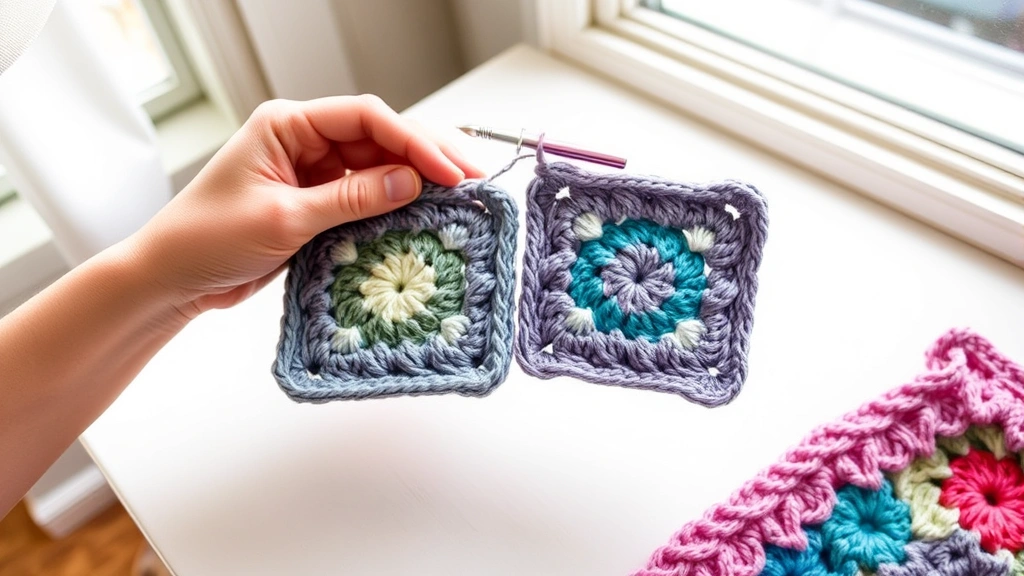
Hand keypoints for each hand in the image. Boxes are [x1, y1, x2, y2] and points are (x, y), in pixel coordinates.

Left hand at [128, 95, 483, 321]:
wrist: (171, 279)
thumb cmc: (206, 239)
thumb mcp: (284, 218)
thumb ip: (351, 199)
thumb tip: (411, 182)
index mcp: (288, 125)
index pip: (366, 118)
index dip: (413, 142)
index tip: (448, 170)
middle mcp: (304, 140)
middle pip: (380, 138)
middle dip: (427, 156)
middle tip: (472, 177)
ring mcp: (312, 172)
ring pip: (378, 167)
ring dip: (416, 182)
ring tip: (460, 197)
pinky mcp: (317, 202)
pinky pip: (366, 197)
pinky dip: (394, 207)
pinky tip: (424, 216)